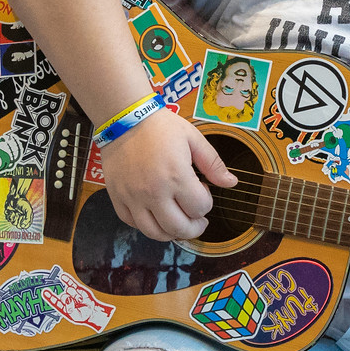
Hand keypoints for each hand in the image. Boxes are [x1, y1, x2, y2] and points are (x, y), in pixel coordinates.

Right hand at [98, 108, 236, 242]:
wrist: (124, 117)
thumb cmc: (160, 126)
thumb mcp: (193, 138)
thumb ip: (213, 163)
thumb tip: (232, 183)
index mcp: (176, 176)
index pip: (200, 208)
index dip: (207, 203)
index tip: (202, 189)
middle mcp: (154, 192)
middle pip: (179, 228)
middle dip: (195, 228)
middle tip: (198, 220)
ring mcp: (133, 197)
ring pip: (154, 233)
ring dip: (171, 233)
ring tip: (178, 223)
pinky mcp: (117, 197)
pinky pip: (132, 223)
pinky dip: (146, 225)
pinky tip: (155, 215)